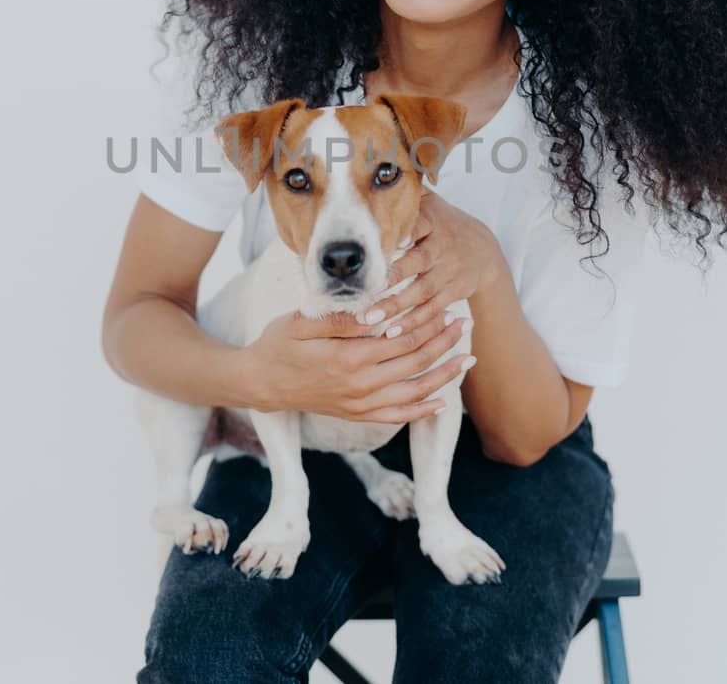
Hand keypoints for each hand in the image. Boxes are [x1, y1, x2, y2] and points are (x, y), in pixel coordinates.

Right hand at [237, 306, 474, 423]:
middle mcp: (360, 385)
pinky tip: (442, 402)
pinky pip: (397, 417)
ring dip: (444, 375)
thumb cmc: (278, 345)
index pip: (403, 340)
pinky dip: (422, 410)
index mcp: (349, 357)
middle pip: (414, 363)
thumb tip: (378, 309)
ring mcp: (359, 404)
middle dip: (444, 344)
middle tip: (466, 326)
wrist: (259, 383)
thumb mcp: (302, 322)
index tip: (447, 309)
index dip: (429, 325)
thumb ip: (342, 318)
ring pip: (413, 392)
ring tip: (467, 360)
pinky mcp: (356, 414)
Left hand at [358, 188, 502, 336]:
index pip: (419, 225)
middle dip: (389, 279)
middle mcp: (442, 246)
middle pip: (415, 263)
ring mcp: (449, 271)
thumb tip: (385, 165)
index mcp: (433, 221)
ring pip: (420, 291)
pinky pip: (431, 309)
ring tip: (369, 320)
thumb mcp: (431, 204)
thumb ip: (408, 189)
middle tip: (361, 293)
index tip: (386, 243)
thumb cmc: (443, 224)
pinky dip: (412, 322)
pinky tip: (390, 333)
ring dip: (395, 307)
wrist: (484, 251)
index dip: (406, 232)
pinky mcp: (453, 292)